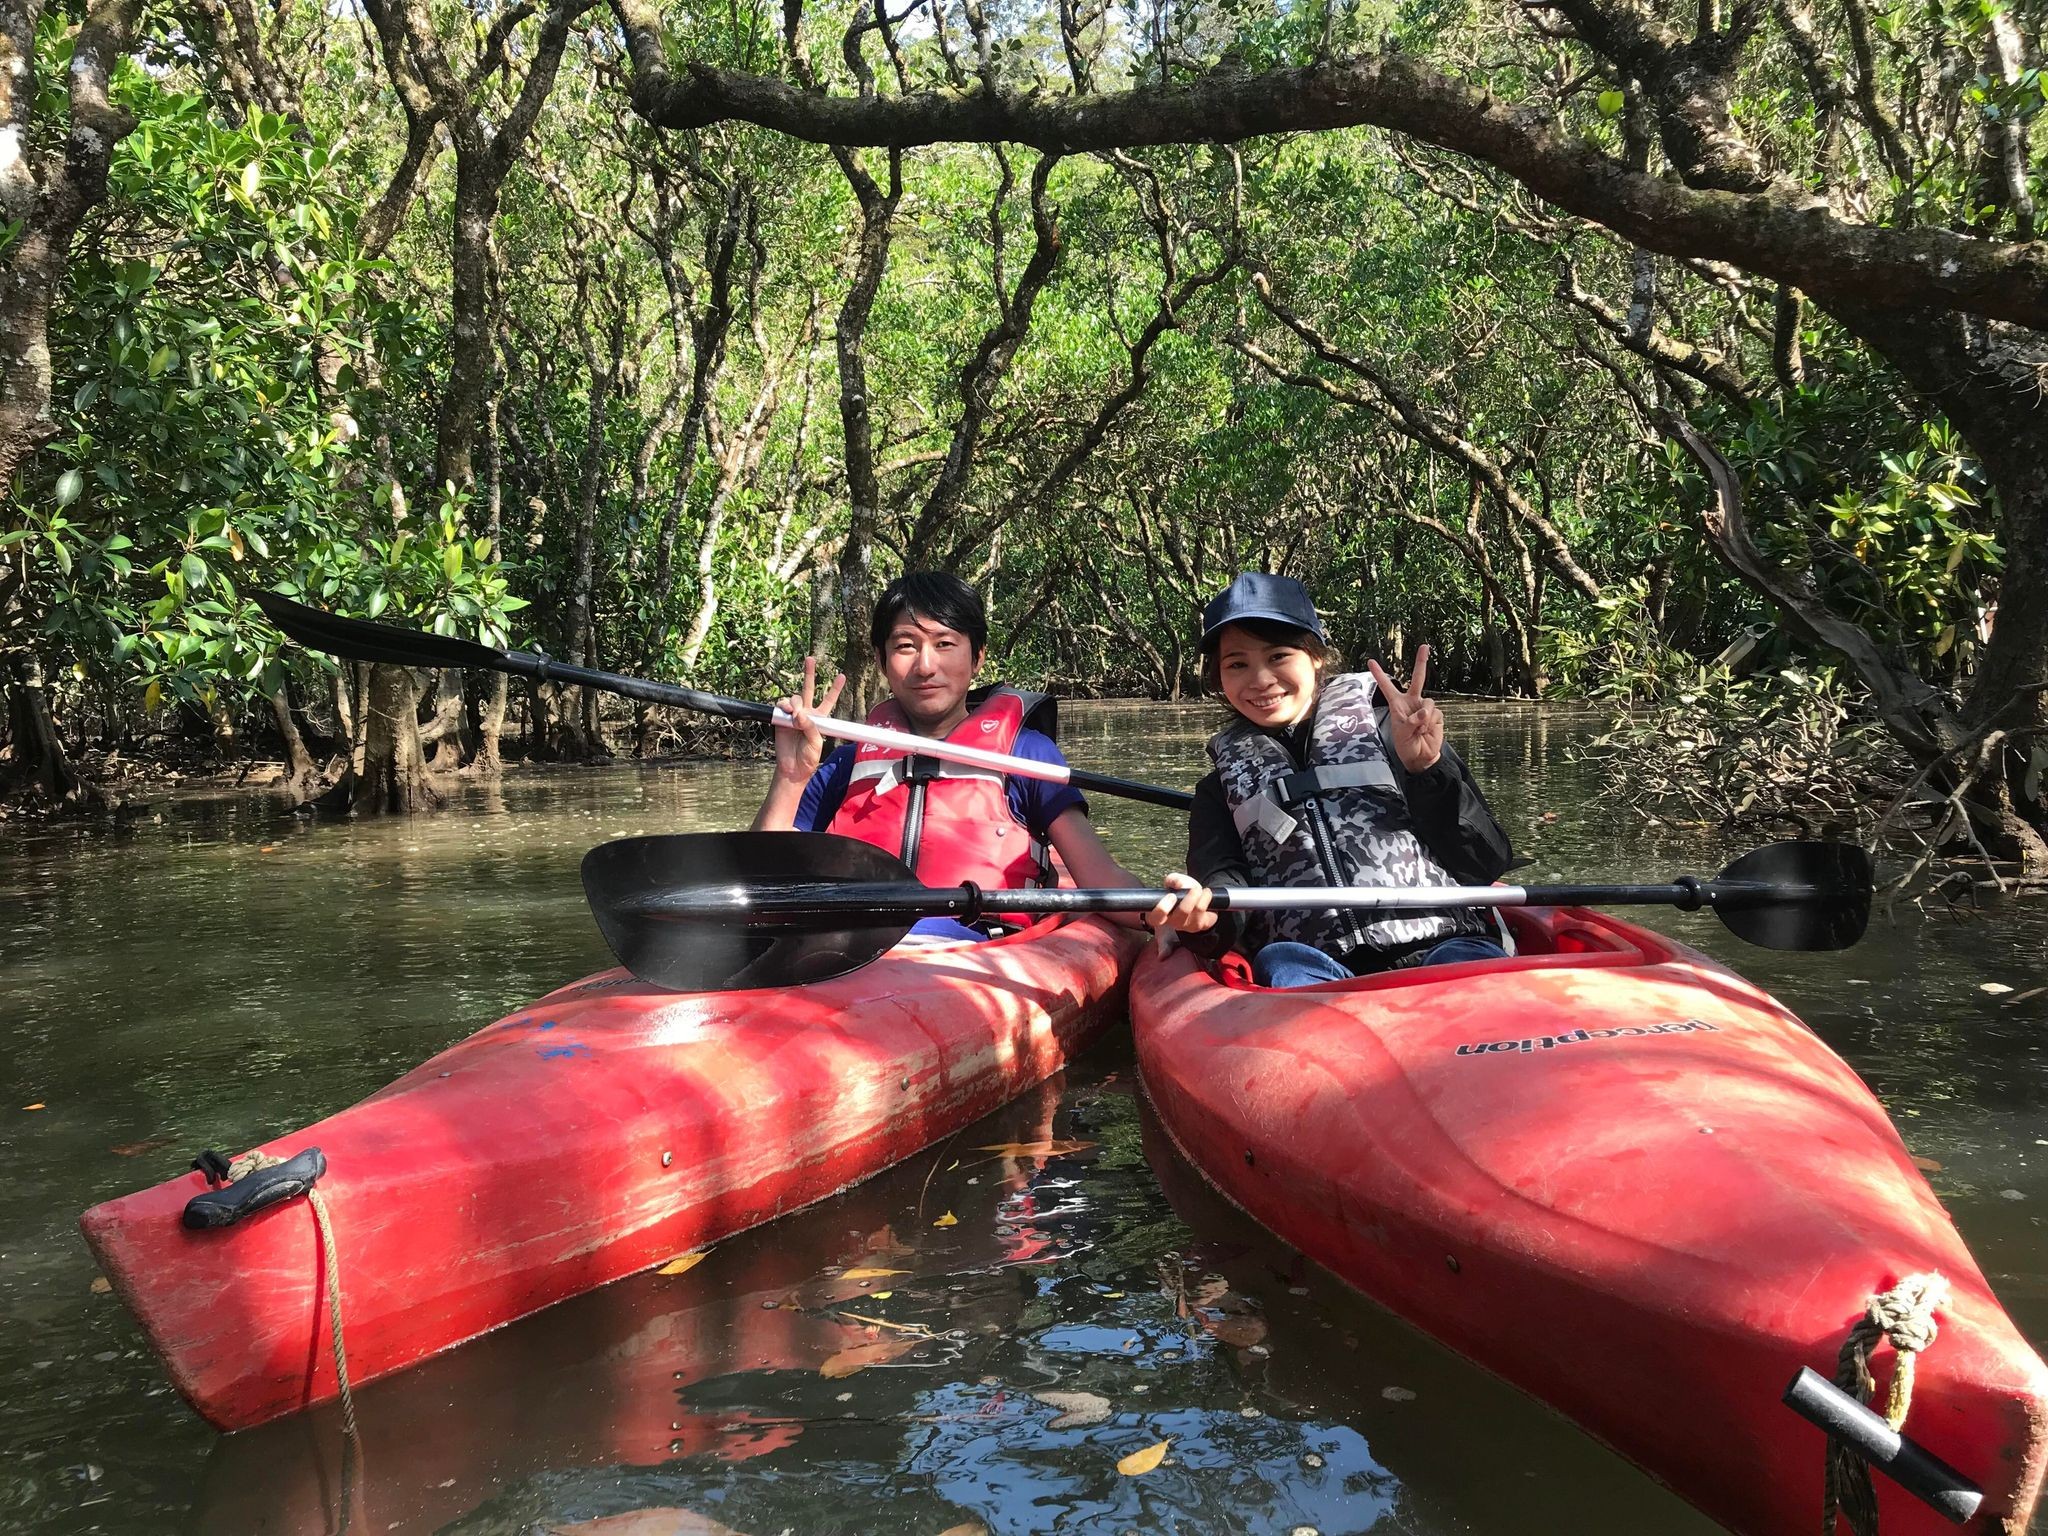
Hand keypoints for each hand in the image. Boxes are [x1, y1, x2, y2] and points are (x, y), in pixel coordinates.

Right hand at [771, 655, 845, 782]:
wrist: (792, 768)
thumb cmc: (808, 757)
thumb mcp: (816, 743)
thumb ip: (810, 727)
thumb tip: (800, 714)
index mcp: (820, 719)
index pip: (828, 700)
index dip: (834, 688)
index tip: (841, 675)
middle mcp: (806, 713)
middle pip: (808, 689)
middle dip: (809, 673)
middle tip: (810, 659)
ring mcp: (793, 715)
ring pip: (794, 698)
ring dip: (795, 703)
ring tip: (796, 715)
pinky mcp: (780, 719)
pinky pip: (781, 706)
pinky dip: (785, 707)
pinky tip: (788, 712)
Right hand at [1145, 872, 1218, 935]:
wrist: (1195, 899)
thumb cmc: (1181, 891)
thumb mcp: (1174, 881)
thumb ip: (1174, 880)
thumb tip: (1183, 886)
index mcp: (1161, 914)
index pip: (1155, 918)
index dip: (1162, 909)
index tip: (1171, 896)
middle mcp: (1173, 922)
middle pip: (1182, 913)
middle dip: (1189, 899)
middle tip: (1194, 889)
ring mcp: (1188, 926)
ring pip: (1197, 910)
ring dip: (1201, 896)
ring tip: (1201, 889)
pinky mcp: (1201, 925)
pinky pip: (1208, 913)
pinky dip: (1208, 899)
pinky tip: (1206, 894)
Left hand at [1367, 644, 1443, 772]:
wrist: (1421, 756)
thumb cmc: (1406, 745)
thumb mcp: (1402, 733)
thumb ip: (1411, 720)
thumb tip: (1424, 712)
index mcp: (1397, 704)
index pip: (1386, 686)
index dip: (1379, 674)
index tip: (1370, 661)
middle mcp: (1412, 702)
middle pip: (1418, 678)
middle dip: (1421, 662)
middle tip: (1424, 646)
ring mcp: (1425, 707)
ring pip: (1428, 703)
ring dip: (1423, 718)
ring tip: (1418, 730)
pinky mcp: (1436, 714)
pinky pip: (1434, 713)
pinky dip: (1429, 723)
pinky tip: (1426, 731)